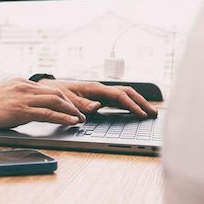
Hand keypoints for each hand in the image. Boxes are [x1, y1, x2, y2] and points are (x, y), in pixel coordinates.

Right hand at [0, 77, 85, 130]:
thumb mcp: (1, 97)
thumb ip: (15, 100)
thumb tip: (24, 111)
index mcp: (19, 82)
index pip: (47, 89)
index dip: (63, 98)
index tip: (71, 105)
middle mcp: (23, 86)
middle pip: (56, 92)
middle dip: (72, 104)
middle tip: (81, 113)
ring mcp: (23, 97)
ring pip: (55, 101)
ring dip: (71, 111)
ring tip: (79, 119)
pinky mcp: (21, 110)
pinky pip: (47, 113)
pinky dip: (62, 117)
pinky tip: (70, 121)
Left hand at [37, 79, 157, 117]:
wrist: (49, 88)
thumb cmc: (57, 93)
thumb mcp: (67, 100)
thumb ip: (82, 104)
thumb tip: (97, 106)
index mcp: (95, 88)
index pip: (119, 96)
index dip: (132, 105)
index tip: (142, 114)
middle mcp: (100, 89)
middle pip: (127, 93)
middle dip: (141, 103)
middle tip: (154, 114)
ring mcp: (101, 93)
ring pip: (125, 95)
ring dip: (138, 103)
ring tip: (150, 112)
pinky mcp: (99, 97)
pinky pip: (118, 100)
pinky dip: (129, 104)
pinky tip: (135, 111)